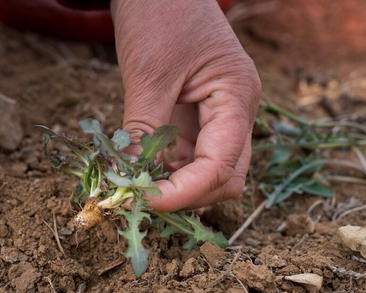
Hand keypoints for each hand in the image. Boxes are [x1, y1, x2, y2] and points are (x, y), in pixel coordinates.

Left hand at [111, 0, 259, 210]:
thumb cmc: (160, 13)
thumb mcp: (148, 74)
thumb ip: (141, 131)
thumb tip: (129, 182)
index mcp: (237, 96)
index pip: (222, 165)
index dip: (186, 192)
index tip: (147, 202)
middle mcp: (235, 113)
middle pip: (226, 178)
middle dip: (188, 196)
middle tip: (143, 200)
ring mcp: (219, 118)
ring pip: (209, 173)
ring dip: (176, 188)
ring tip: (138, 188)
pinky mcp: (198, 119)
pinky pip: (189, 158)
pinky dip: (167, 172)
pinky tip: (142, 172)